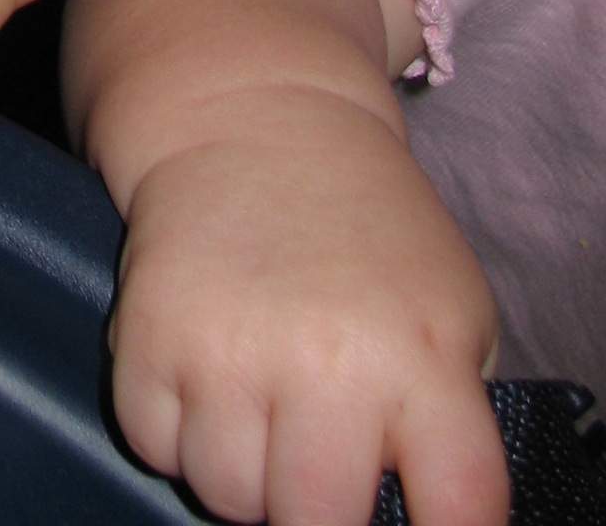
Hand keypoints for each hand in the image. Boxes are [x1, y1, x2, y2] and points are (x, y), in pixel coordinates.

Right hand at [108, 96, 506, 525]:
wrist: (254, 120)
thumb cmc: (367, 232)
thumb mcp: (451, 311)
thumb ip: (451, 423)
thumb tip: (420, 516)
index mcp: (421, 359)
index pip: (460, 512)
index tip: (416, 525)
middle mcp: (325, 362)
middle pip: (318, 525)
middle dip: (317, 508)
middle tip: (319, 466)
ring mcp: (226, 350)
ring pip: (227, 497)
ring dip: (243, 474)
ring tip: (259, 407)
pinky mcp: (145, 334)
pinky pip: (153, 447)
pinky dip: (174, 431)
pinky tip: (204, 376)